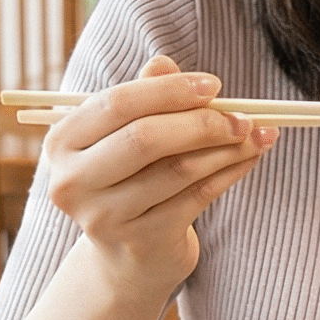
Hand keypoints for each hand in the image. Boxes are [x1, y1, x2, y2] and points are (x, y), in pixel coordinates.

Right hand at [44, 55, 277, 297]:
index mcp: (62, 142)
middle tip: (243, 116)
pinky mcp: (142, 241)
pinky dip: (230, 173)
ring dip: (226, 148)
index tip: (214, 85)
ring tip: (257, 135)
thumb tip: (164, 63)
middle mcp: (73, 181)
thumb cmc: (131, 177)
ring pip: (178, 169)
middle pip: (145, 138)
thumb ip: (143, 96)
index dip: (170, 91)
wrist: (130, 255)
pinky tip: (249, 158)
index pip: (117, 103)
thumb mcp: (128, 134)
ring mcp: (105, 217)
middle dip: (202, 122)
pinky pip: (197, 197)